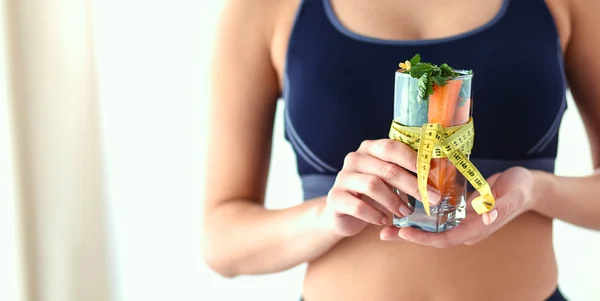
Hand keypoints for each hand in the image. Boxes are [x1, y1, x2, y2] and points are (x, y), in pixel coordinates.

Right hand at [319, 139, 440, 236]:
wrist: (341, 211)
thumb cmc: (373, 192)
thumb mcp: (388, 178)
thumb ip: (405, 171)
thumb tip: (439, 172)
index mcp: (369, 148)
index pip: (392, 148)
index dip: (413, 160)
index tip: (432, 174)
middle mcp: (354, 159)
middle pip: (387, 169)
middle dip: (412, 185)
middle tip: (431, 199)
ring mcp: (342, 177)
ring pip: (373, 186)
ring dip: (394, 201)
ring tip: (406, 212)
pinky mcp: (335, 198)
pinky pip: (358, 206)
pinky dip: (375, 215)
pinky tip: (384, 221)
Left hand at [380, 166, 535, 246]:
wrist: (526, 186)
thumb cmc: (520, 188)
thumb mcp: (512, 194)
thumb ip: (499, 206)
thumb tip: (484, 217)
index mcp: (476, 229)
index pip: (445, 239)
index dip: (423, 238)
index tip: (403, 232)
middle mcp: (465, 229)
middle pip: (432, 237)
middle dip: (409, 235)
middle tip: (383, 232)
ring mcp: (461, 222)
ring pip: (430, 228)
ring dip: (409, 226)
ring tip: (385, 222)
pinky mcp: (458, 212)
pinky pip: (435, 217)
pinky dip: (418, 215)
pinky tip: (402, 206)